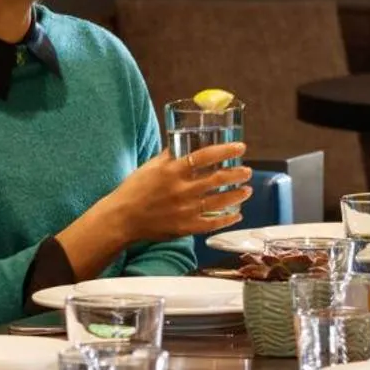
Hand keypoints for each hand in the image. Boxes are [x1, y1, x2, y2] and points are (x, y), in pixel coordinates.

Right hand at [108, 142, 253, 242]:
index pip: (205, 156)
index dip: (226, 151)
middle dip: (237, 174)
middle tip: (247, 171)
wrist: (122, 218)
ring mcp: (184, 209)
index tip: (240, 147)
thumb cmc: (134, 189)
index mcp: (172, 170)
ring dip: (237, 195)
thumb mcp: (151, 166)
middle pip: (217, 179)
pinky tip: (237, 214)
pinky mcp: (185, 226)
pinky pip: (211, 223)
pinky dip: (227, 219)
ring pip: (219, 201)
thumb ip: (171, 156)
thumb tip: (187, 142)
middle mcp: (181, 189)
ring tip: (247, 190)